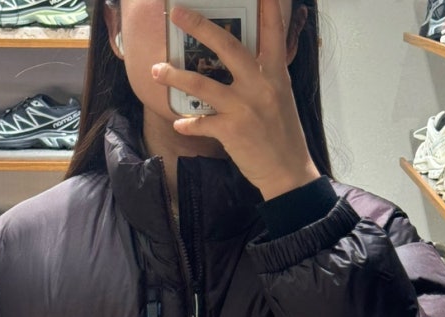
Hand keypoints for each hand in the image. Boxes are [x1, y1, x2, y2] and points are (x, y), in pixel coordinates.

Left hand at [151, 0, 320, 200]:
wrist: (288, 171)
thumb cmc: (283, 136)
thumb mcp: (281, 98)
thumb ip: (264, 78)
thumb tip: (242, 63)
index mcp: (276, 74)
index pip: (273, 32)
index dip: (267, 8)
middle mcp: (260, 85)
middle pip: (227, 46)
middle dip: (200, 26)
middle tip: (178, 13)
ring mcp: (244, 107)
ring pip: (202, 83)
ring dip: (175, 76)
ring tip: (157, 70)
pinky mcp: (231, 130)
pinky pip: (201, 122)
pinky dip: (188, 123)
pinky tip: (179, 123)